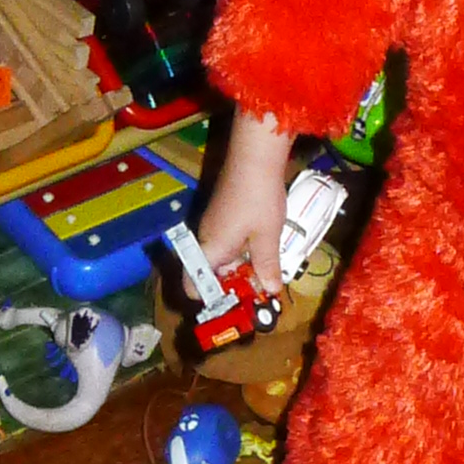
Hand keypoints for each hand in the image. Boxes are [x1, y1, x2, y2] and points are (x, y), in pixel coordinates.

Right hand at [194, 111, 291, 300]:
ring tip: (266, 274)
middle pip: (210, 274)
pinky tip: (264, 249)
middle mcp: (205, 241)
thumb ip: (267, 266)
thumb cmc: (258, 199)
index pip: (193, 285)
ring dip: (241, 267)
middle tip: (259, 292)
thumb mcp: (267, 237)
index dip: (210, 300)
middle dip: (233, 285)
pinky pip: (228, 243)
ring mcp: (213, 227)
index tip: (235, 306)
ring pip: (221, 258)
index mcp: (210, 250)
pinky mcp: (223, 215)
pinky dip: (243, 251)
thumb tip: (271, 291)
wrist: (254, 158)